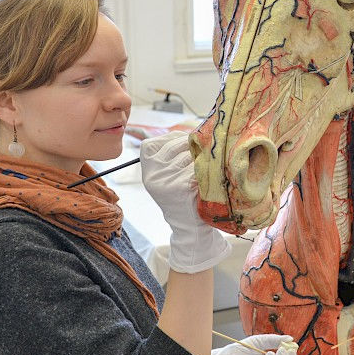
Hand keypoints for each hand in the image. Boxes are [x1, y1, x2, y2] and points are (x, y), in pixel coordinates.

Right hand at [140, 131, 230, 272]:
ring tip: (206, 171)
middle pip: (177, 145)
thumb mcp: (168, 173)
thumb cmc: (184, 194)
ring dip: (203, 160)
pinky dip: (206, 172)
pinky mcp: (178, 187)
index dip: (175, 139)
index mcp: (145, 168)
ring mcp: (163, 180)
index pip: (155, 141)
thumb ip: (172, 152)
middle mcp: (151, 173)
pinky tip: (207, 181)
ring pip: (190, 155)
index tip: (188, 146)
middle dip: (194, 148)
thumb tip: (195, 127)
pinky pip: (198, 168)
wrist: (189, 227)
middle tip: (203, 160)